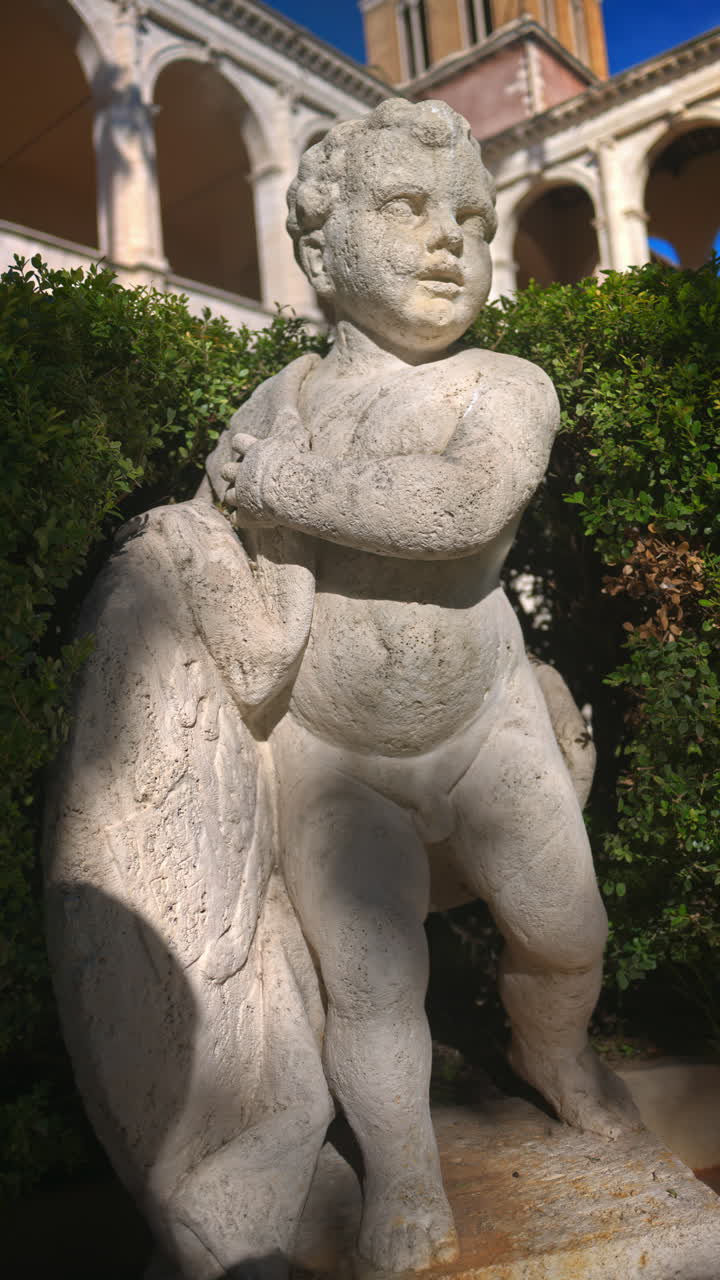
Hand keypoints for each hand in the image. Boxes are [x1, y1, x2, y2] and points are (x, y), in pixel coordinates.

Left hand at [220, 407, 309, 528]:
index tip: (241, 443)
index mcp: (251, 451)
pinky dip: (242, 519)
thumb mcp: (292, 427)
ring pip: (229, 496)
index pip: (240, 442)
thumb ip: (292, 407)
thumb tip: (305, 364)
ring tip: (239, 499)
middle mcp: (241, 473)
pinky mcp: (246, 516)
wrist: (287, 487)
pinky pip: (238, 519)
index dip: (242, 443)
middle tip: (236, 474)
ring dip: (234, 496)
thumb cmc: (291, 456)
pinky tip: (246, 519)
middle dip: (232, 472)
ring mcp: (241, 496)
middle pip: (228, 470)